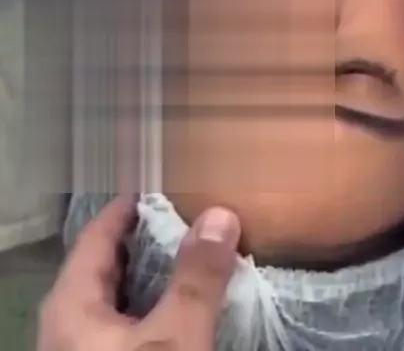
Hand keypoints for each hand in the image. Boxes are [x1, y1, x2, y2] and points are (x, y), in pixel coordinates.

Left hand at [37, 196, 240, 350]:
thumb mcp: (173, 342)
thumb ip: (196, 279)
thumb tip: (220, 214)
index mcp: (72, 304)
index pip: (99, 233)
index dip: (131, 205)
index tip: (166, 183)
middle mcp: (69, 326)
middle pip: (108, 266)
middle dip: (150, 242)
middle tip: (193, 219)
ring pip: (119, 301)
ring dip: (156, 279)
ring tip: (197, 261)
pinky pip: (125, 331)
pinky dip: (155, 313)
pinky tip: (184, 317)